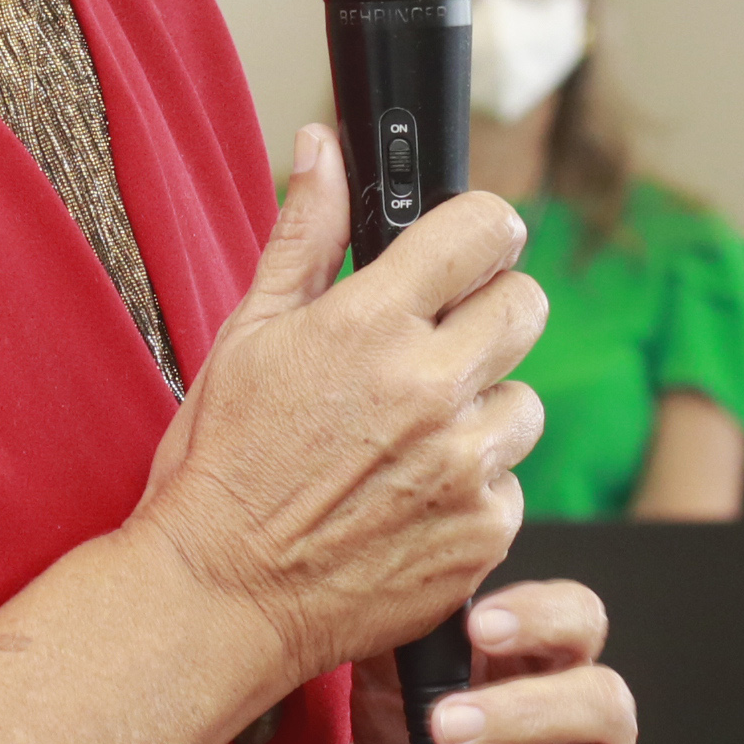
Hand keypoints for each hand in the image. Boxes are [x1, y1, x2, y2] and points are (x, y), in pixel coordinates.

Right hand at [135, 127, 543, 691]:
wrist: (217, 597)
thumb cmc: (220, 466)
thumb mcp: (247, 335)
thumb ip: (304, 235)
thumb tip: (324, 147)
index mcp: (371, 325)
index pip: (482, 231)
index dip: (480, 230)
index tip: (470, 244)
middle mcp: (430, 389)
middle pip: (526, 307)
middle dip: (491, 311)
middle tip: (443, 341)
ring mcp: (464, 467)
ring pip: (523, 405)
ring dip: (481, 413)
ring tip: (411, 439)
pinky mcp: (482, 536)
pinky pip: (510, 488)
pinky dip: (472, 491)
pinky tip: (410, 500)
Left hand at [340, 581, 635, 743]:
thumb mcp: (388, 684)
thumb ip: (398, 631)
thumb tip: (393, 582)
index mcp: (543, 667)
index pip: (579, 619)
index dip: (542, 616)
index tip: (478, 626)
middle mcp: (584, 734)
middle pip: (603, 701)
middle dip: (523, 711)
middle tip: (441, 726)